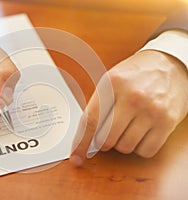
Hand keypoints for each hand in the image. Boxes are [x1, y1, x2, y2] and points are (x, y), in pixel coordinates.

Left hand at [71, 50, 187, 164]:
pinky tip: (140, 134)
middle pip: (106, 138)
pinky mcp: (167, 122)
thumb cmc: (136, 74)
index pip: (90, 120)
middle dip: (103, 142)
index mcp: (113, 83)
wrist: (170, 64)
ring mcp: (151, 110)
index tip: (76, 156)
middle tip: (107, 134)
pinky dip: (139, 148)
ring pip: (125, 147)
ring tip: (127, 129)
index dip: (81, 143)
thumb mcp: (112, 80)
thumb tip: (86, 135)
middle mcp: (132, 97)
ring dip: (122, 144)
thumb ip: (98, 104)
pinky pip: (146, 151)